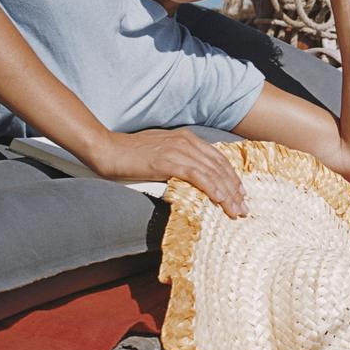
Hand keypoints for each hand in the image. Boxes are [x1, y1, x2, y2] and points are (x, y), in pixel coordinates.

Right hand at [87, 128, 247, 217]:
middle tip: (244, 208)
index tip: (240, 194)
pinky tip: (220, 200)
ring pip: (212, 173)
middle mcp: (186, 141)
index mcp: (186, 138)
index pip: (218, 159)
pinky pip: (197, 176)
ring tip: (236, 211)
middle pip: (219, 167)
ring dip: (227, 193)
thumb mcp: (160, 153)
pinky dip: (211, 187)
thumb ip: (177, 161)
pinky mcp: (168, 161)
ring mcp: (177, 150)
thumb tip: (191, 178)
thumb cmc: (129, 154)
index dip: (231, 177)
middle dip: (234, 189)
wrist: (105, 148)